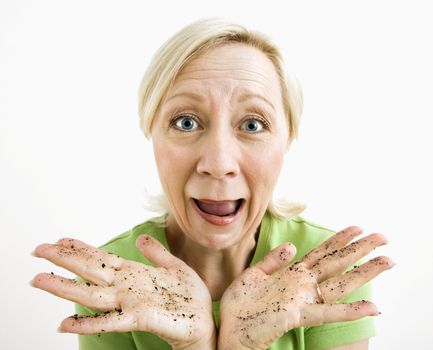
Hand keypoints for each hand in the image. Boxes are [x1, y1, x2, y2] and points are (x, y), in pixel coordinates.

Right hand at [31, 235, 215, 349]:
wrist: (204, 321)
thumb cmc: (190, 297)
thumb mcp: (173, 266)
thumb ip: (156, 253)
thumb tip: (141, 238)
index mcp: (133, 273)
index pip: (101, 259)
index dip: (81, 249)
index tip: (60, 239)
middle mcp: (126, 287)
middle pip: (89, 272)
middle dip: (64, 261)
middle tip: (37, 250)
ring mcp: (130, 303)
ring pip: (91, 294)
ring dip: (64, 288)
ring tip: (40, 279)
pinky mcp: (140, 318)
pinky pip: (110, 321)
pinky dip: (87, 323)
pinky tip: (65, 323)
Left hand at [218, 226, 393, 349]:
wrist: (228, 328)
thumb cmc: (240, 303)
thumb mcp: (255, 273)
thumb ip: (274, 260)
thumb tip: (292, 245)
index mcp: (293, 274)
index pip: (321, 253)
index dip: (339, 240)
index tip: (358, 227)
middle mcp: (302, 285)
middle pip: (336, 263)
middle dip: (360, 250)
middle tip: (383, 237)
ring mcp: (302, 300)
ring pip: (339, 283)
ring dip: (364, 273)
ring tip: (387, 261)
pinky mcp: (296, 315)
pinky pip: (327, 313)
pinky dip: (350, 311)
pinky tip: (372, 307)